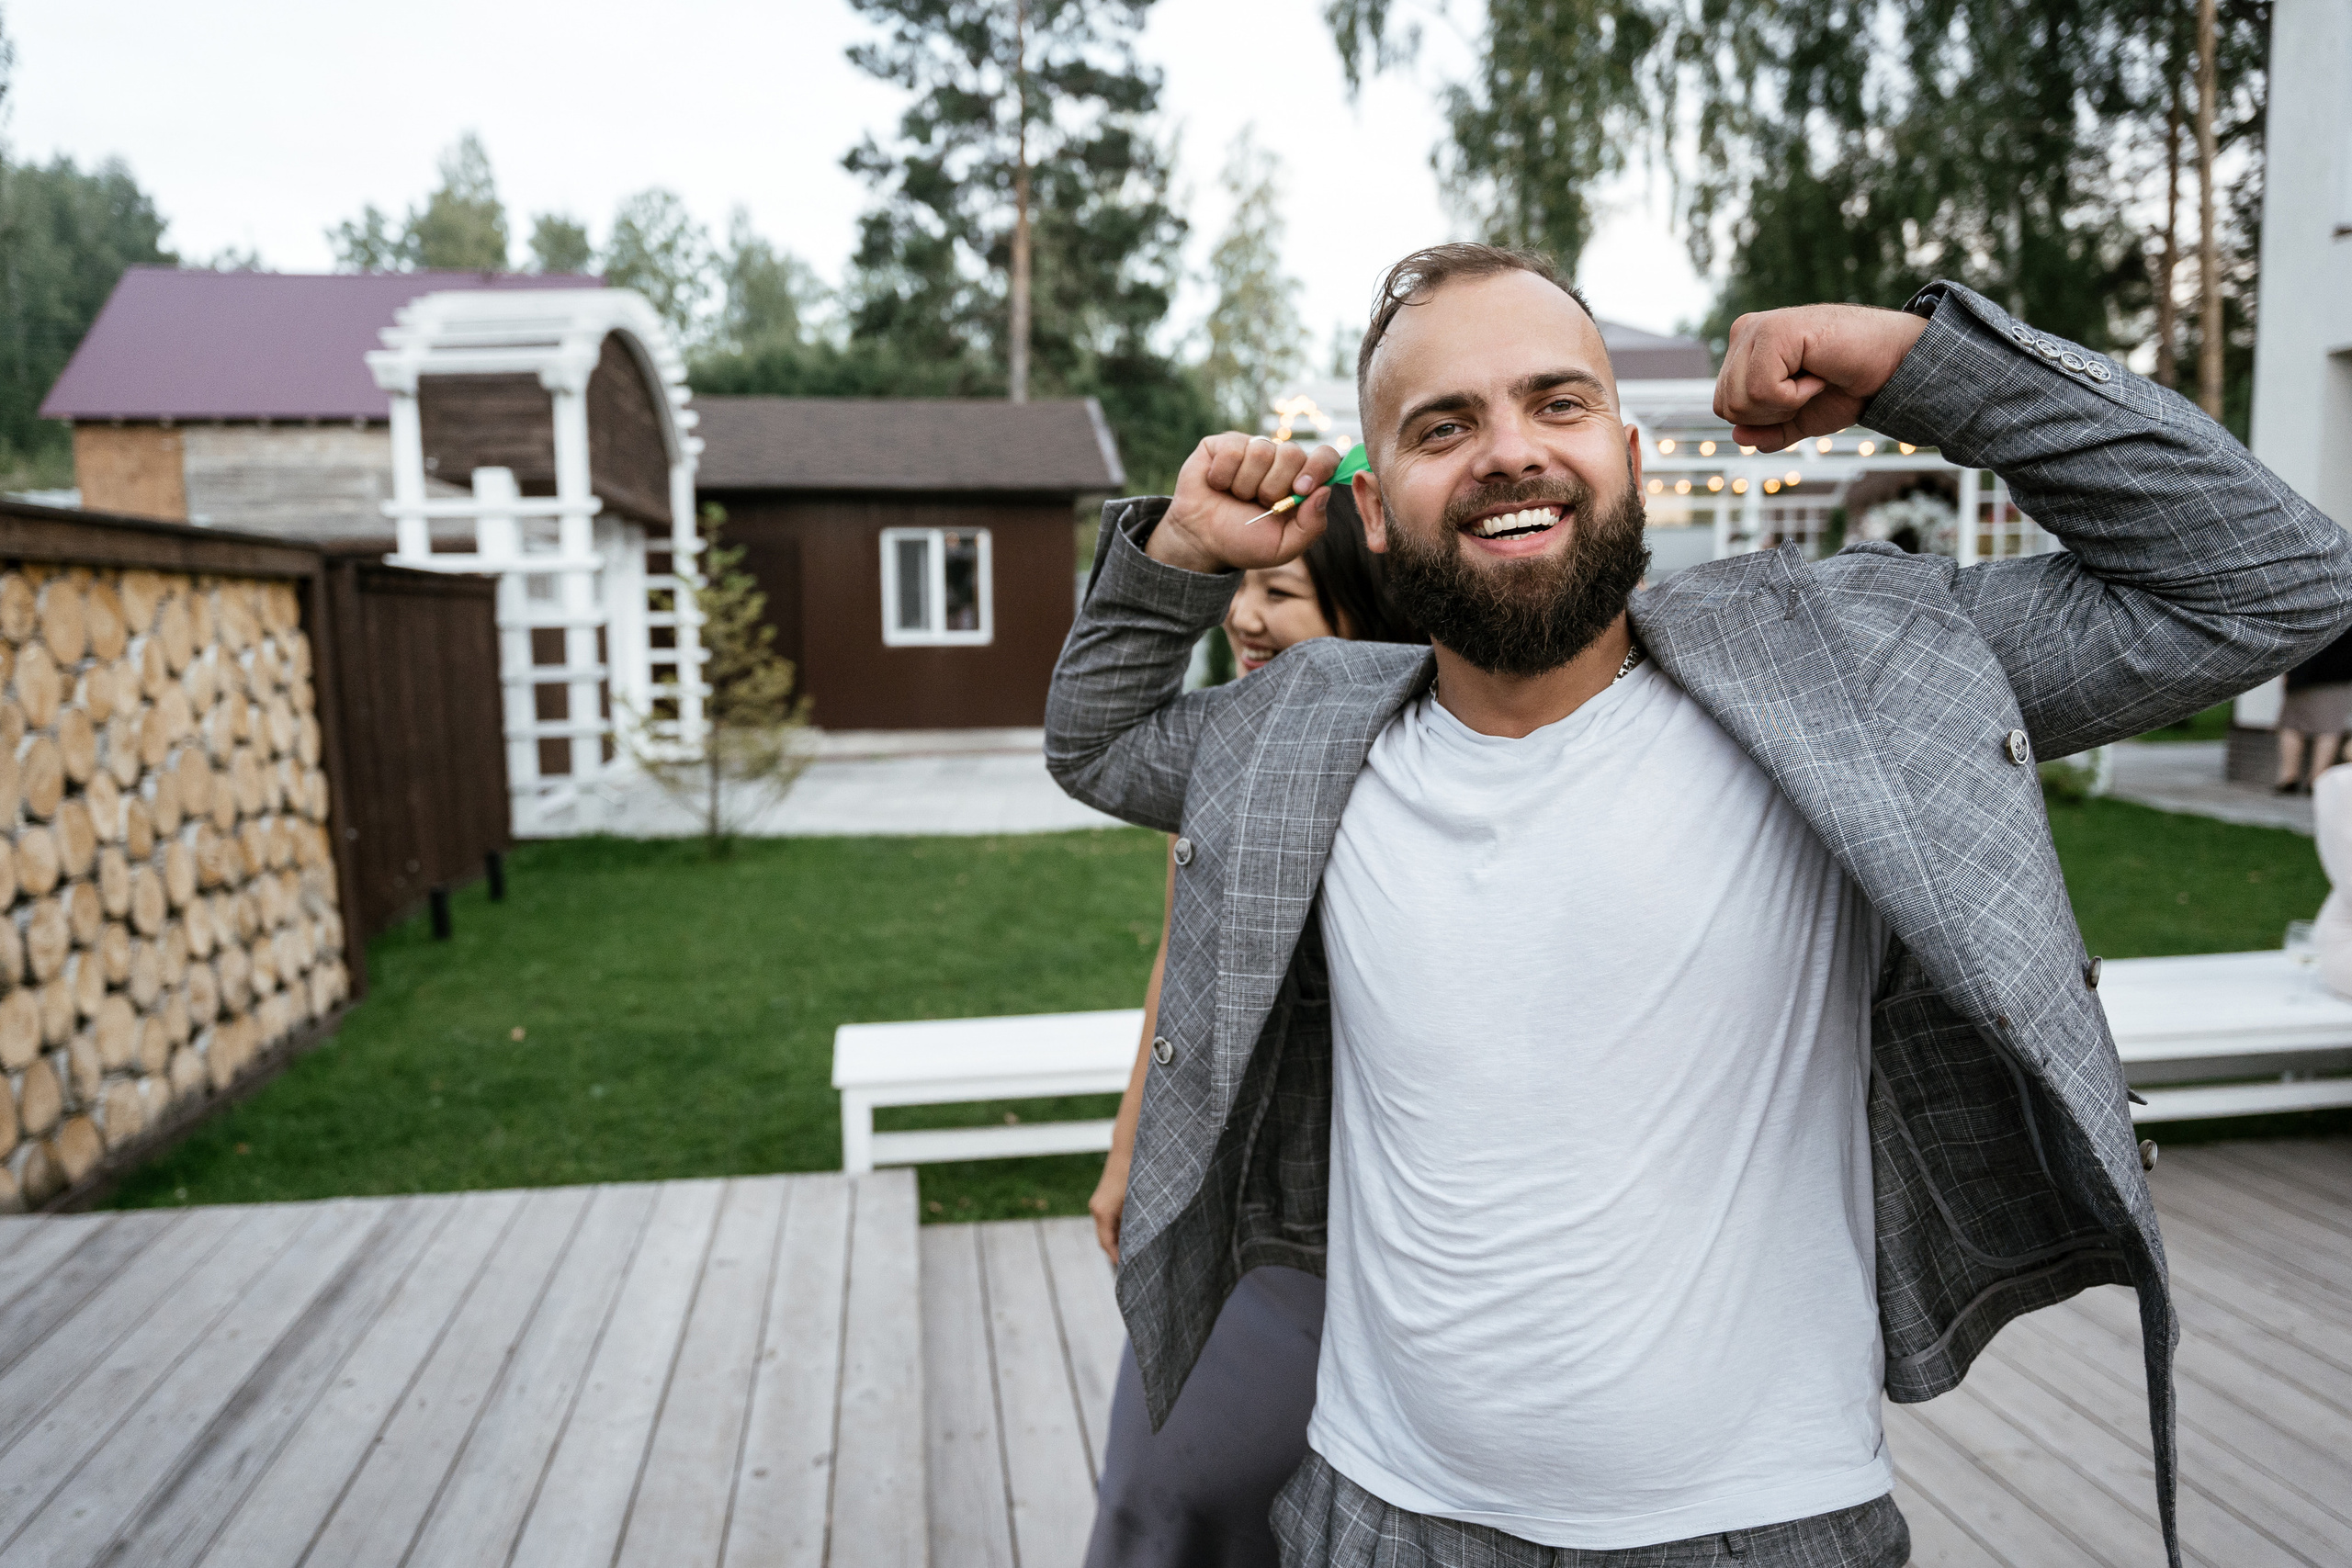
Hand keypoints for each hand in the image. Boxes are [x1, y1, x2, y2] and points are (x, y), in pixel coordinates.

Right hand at [1089, 1144, 1130, 1264]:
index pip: (1106, 1243)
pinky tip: (1132, 1234)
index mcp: (1102, 1211)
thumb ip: (1136, 1223)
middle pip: (1105, 1238)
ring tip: (1136, 1252)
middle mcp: (1096, 1209)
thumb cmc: (1136, 1174)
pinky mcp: (1103, 1199)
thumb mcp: (1138, 1202)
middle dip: (1118, 1252)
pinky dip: (1118, 1229)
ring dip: (1119, 1240)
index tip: (1128, 1270)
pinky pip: (1109, 1220)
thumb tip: (1139, 1244)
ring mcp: (1098, 1203)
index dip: (1116, 1258)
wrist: (1128, 1149)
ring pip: (1107, 1229)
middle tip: (1135, 1265)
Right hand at [1148, 433, 1341, 574]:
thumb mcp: (1284, 546)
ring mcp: (1252, 449)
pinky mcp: (1225, 444)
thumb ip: (1311, 526)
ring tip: (1237, 497)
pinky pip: (1232, 450)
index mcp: (1300, 481)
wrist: (1202, 541)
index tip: (1301, 490)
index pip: (1326, 457)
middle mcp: (1279, 461)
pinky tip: (1218, 485)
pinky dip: (1223, 476)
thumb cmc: (1244, 542)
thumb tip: (1325, 491)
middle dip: (1273, 487)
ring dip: (1246, 485)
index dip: (1318, 468)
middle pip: (1292, 453)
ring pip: (1261, 450)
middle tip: (1260, 503)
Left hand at [1714, 304, 1928, 452]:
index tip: (1800, 394)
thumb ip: (1767, 431)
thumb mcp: (1800, 418)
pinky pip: (1761, 390)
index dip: (1764, 418)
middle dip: (1770, 414)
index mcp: (1743, 350)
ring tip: (1813, 378)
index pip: (1723, 406)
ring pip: (1740, 400)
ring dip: (1784, 404)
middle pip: (1726, 406)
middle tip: (1808, 388)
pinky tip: (1818, 372)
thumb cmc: (1847, 386)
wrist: (1890, 366)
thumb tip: (1736, 437)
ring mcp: (1758, 328)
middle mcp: (1745, 332)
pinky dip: (1795, 395)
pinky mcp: (1774, 331)